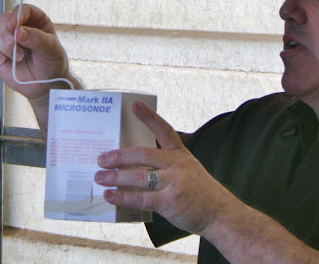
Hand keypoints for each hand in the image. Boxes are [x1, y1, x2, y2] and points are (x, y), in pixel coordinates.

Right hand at [0, 3, 73, 101]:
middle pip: (3, 19)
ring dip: (3, 47)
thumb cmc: (52, 65)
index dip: (16, 15)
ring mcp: (6, 39)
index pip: (23, 9)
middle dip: (7, 35)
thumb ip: (37, 39)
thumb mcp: (52, 50)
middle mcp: (19, 27)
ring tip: (18, 59)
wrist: (45, 85)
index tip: (13, 27)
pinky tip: (2, 61)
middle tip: (16, 49)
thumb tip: (17, 32)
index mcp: (36, 21)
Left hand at [94, 100, 237, 235]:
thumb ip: (165, 167)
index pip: (164, 130)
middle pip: (143, 154)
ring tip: (100, 178)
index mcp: (180, 154)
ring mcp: (174, 182)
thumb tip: (130, 170)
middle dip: (119, 156)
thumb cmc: (200, 193)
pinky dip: (122, 197)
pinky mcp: (169, 201)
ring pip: (137, 176)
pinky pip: (140, 198)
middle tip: (101, 159)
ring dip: (115, 177)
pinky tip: (110, 196)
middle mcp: (177, 164)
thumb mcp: (188, 170)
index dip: (149, 116)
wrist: (219, 213)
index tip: (134, 105)